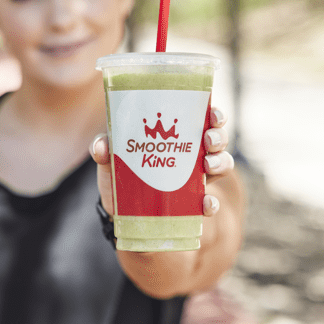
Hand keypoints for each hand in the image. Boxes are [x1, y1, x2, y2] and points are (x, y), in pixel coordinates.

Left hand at [90, 106, 234, 217]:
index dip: (214, 113)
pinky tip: (206, 203)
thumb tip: (101, 146)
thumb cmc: (120, 174)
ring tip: (207, 165)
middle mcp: (193, 154)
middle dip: (219, 136)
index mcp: (178, 136)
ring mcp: (196, 179)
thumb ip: (103, 148)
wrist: (121, 210)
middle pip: (218, 139)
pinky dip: (211, 203)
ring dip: (220, 162)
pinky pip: (210, 202)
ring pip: (223, 164)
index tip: (212, 113)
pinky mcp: (193, 203)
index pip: (203, 118)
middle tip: (208, 140)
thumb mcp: (111, 158)